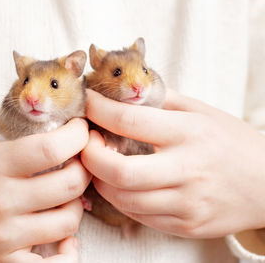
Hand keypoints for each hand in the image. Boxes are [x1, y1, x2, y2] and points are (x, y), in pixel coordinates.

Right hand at [0, 112, 90, 262]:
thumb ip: (9, 117)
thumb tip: (43, 105)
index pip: (50, 148)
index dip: (77, 136)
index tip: (81, 130)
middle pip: (68, 185)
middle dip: (84, 169)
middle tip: (80, 162)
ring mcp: (2, 235)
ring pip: (67, 221)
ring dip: (75, 205)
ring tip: (65, 197)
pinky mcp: (4, 260)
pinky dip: (68, 252)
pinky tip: (65, 240)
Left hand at [81, 89, 264, 237]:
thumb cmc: (232, 142)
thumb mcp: (202, 111)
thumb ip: (162, 101)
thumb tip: (122, 94)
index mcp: (189, 132)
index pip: (129, 121)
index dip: (98, 111)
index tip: (87, 103)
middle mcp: (187, 169)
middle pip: (118, 171)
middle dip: (90, 156)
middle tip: (87, 144)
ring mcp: (186, 202)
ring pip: (123, 199)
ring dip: (100, 180)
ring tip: (100, 164)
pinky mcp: (186, 225)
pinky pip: (138, 216)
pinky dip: (120, 199)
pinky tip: (121, 185)